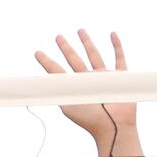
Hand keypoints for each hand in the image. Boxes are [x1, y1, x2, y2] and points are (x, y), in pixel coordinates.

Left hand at [35, 30, 135, 144]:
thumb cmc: (90, 118)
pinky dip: (116, 45)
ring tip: (79, 30)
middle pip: (73, 59)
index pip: (56, 70)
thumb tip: (43, 79)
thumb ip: (57, 90)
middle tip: (57, 36)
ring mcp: (103, 77)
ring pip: (93, 54)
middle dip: (65, 48)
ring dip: (86, 42)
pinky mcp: (119, 76)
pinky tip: (112, 34)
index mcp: (73, 87)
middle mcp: (87, 80)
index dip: (46, 61)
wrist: (113, 126)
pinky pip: (119, 58)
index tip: (37, 52)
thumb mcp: (68, 104)